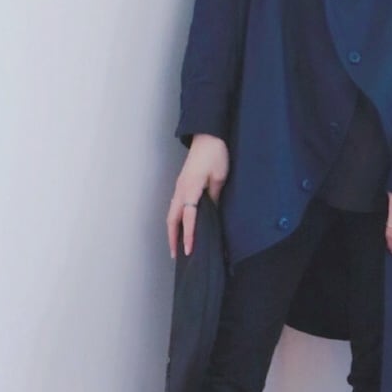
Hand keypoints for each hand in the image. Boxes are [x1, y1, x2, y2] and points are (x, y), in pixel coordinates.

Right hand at [167, 134, 228, 257]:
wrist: (208, 136)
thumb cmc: (215, 154)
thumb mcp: (220, 176)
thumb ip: (214, 196)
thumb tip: (211, 213)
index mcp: (190, 188)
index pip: (188, 217)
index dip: (188, 235)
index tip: (189, 250)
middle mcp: (181, 189)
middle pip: (172, 219)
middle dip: (173, 238)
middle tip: (176, 255)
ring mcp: (179, 187)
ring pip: (171, 213)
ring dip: (172, 230)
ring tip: (176, 246)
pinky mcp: (181, 184)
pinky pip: (175, 206)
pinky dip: (176, 220)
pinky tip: (180, 227)